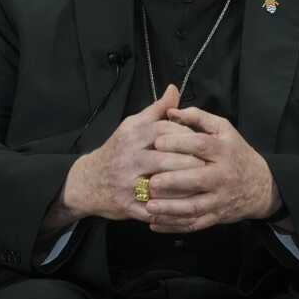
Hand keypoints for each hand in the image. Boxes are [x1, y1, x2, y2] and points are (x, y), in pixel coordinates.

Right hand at [53, 85, 191, 224]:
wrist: (87, 182)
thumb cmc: (117, 151)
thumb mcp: (132, 126)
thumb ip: (156, 110)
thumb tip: (174, 90)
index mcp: (131, 136)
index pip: (164, 131)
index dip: (186, 135)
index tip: (202, 140)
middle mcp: (128, 158)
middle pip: (166, 159)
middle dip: (191, 162)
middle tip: (210, 165)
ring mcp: (127, 183)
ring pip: (163, 185)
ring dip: (186, 186)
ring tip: (204, 184)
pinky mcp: (128, 205)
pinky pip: (156, 208)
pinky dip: (173, 208)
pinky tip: (188, 205)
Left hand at [143, 106, 281, 232]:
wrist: (260, 186)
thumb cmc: (235, 152)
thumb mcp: (223, 129)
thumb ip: (197, 117)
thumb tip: (171, 110)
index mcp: (223, 151)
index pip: (200, 146)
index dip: (178, 143)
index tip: (156, 143)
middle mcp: (222, 176)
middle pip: (197, 179)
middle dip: (173, 181)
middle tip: (150, 181)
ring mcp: (219, 199)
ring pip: (194, 207)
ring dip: (170, 209)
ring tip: (149, 206)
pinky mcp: (216, 217)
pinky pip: (193, 224)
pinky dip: (173, 225)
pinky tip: (154, 223)